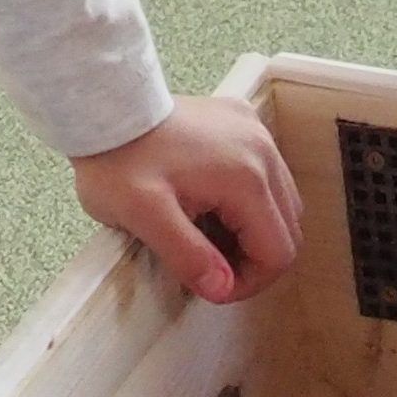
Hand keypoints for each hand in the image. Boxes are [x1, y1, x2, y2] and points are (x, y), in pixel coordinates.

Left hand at [72, 95, 303, 303]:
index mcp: (247, 179)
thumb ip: (187, 255)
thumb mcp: (143, 216)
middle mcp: (265, 153)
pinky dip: (250, 201)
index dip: (250, 282)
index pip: (278, 253)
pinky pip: (268, 175)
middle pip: (289, 230)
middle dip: (254, 259)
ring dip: (254, 231)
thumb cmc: (118, 159)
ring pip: (283, 204)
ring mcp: (258, 134)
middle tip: (208, 266)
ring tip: (208, 235)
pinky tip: (211, 203)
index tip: (211, 287)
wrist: (107, 107)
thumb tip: (222, 289)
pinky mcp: (246, 124)